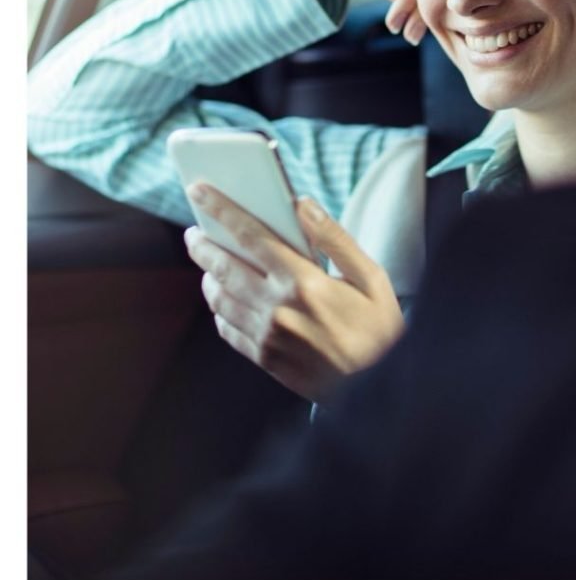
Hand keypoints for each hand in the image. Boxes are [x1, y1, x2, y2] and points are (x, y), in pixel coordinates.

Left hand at [184, 183, 405, 402]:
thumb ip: (335, 238)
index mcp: (305, 283)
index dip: (222, 210)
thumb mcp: (371, 277)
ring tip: (207, 261)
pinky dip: (218, 309)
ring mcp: (267, 337)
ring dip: (207, 275)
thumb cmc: (378, 328)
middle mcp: (279, 309)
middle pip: (225, 267)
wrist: (377, 388)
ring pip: (220, 298)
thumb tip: (303, 206)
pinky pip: (227, 328)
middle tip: (194, 231)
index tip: (201, 191)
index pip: (252, 236)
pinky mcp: (264, 359)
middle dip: (203, 244)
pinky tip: (224, 298)